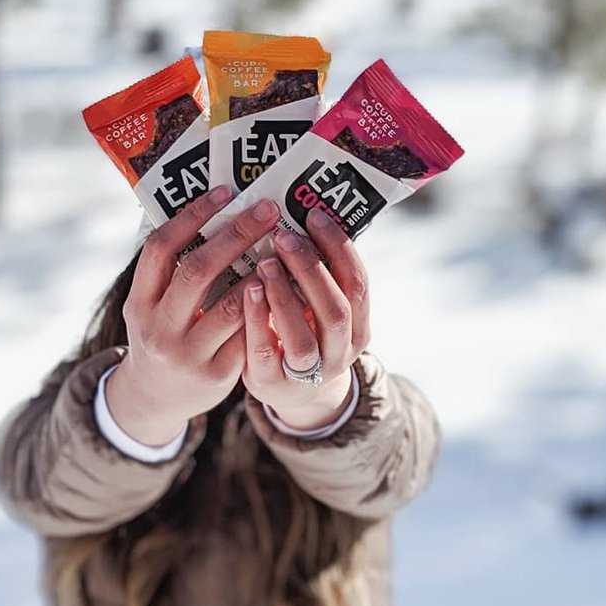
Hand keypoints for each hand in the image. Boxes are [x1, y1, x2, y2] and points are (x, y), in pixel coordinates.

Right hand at [105, 187, 279, 445]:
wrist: (154, 398)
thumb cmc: (162, 334)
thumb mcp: (150, 304)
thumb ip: (172, 270)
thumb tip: (213, 211)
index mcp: (139, 301)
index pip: (160, 248)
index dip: (191, 216)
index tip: (224, 191)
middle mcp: (159, 327)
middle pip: (197, 271)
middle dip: (235, 235)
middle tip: (268, 209)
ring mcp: (187, 354)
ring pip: (230, 307)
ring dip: (262, 273)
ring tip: (285, 244)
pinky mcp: (217, 374)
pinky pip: (249, 336)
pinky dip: (270, 308)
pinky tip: (290, 285)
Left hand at [241, 205, 370, 431]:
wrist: (290, 390)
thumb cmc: (303, 332)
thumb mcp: (319, 308)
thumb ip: (317, 274)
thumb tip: (303, 215)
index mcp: (359, 326)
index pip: (358, 283)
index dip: (339, 248)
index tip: (314, 215)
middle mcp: (340, 351)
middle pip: (336, 309)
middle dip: (311, 269)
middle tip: (284, 235)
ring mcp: (309, 373)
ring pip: (303, 338)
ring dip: (284, 297)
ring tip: (265, 263)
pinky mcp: (274, 383)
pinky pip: (266, 353)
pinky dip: (257, 321)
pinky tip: (247, 292)